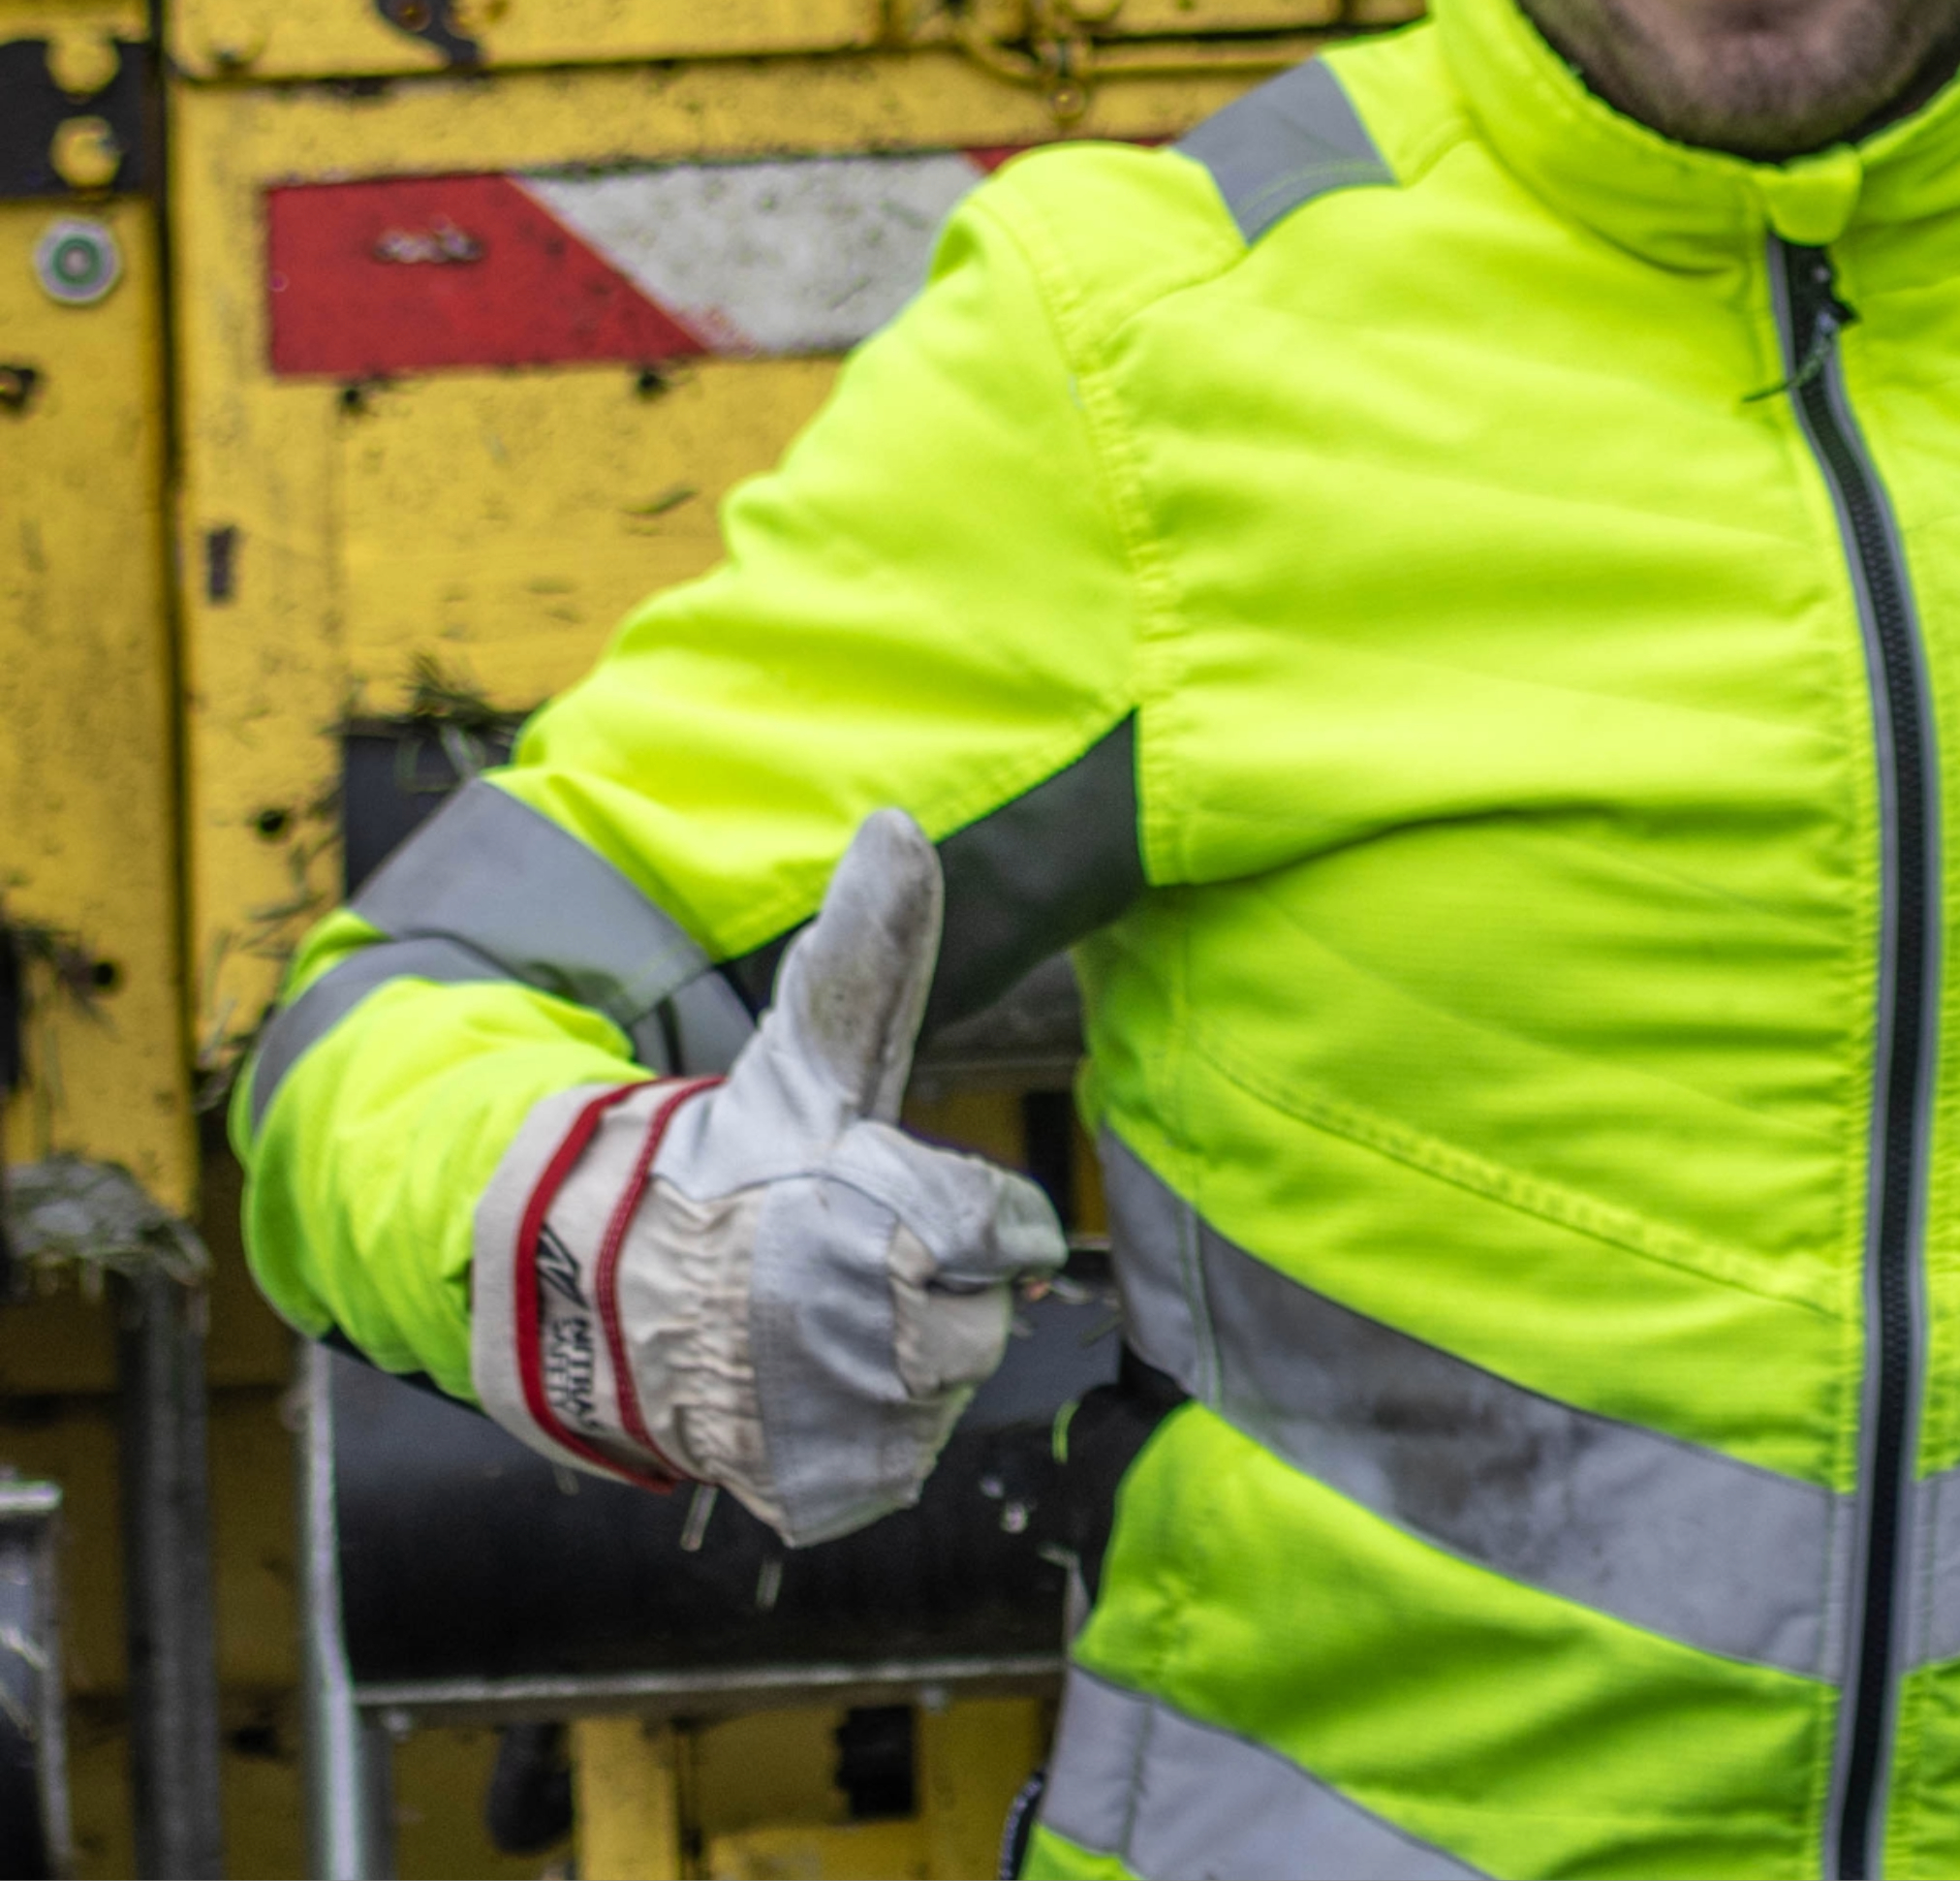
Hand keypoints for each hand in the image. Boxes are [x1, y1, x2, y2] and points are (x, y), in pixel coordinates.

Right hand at [469, 812, 1069, 1545]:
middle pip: (982, 1316)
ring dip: (896, 1362)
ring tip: (809, 1324)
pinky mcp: (831, 1492)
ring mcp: (854, 1418)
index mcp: (894, 1218)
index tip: (878, 1202)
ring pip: (947, 1390)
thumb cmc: (733, 1165)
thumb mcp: (811, 1058)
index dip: (955, 1217)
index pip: (1007, 1230)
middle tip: (835, 1265)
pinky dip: (857, 1439)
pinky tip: (795, 1393)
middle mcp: (879, 1325)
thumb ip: (873, 952)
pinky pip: (897, 1466)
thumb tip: (901, 820)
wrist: (599, 1291)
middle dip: (922, 1290)